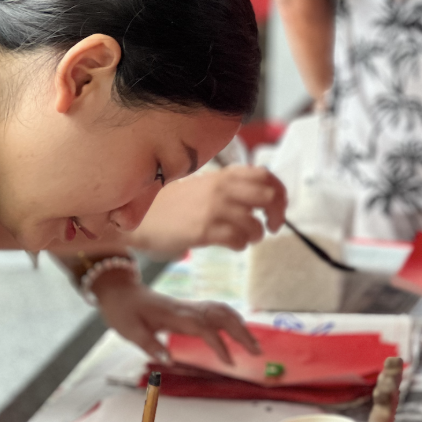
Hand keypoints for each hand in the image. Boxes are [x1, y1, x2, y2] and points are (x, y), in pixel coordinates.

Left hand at [92, 271, 259, 363]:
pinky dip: (231, 319)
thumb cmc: (124, 311)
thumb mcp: (130, 331)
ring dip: (240, 325)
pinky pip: (216, 310)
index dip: (220, 344)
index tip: (230, 362)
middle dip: (242, 332)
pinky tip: (238, 329)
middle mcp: (187, 309)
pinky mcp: (189, 308)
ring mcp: (190, 307)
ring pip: (222, 311)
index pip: (205, 328)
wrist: (120, 291)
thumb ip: (150, 345)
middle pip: (222, 316)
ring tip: (254, 344)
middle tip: (257, 352)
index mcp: (175, 316)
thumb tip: (169, 360)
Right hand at [129, 166, 287, 253]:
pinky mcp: (204, 230)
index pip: (266, 175)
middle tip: (270, 227)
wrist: (140, 217)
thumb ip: (231, 189)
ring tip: (245, 238)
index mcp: (224, 175)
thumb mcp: (204, 187)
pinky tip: (231, 244)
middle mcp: (222, 188)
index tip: (280, 207)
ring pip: (255, 224)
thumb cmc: (174, 205)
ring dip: (255, 235)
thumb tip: (264, 197)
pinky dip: (240, 245)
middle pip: (268, 196)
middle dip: (276, 215)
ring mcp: (213, 209)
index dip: (280, 192)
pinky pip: (238, 240)